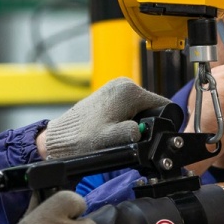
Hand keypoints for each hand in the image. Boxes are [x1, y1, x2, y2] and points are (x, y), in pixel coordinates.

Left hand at [40, 78, 170, 158]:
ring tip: (119, 134)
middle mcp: (123, 84)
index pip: (163, 105)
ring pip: (140, 108)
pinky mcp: (108, 95)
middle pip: (151, 107)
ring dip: (136, 122)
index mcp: (129, 91)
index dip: (163, 123)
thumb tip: (146, 131)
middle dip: (147, 123)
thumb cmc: (83, 139)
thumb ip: (135, 133)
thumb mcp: (115, 139)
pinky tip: (113, 129)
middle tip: (131, 137)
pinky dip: (125, 119)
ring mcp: (115, 88)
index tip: (151, 135)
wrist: (60, 139)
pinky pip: (128, 107)